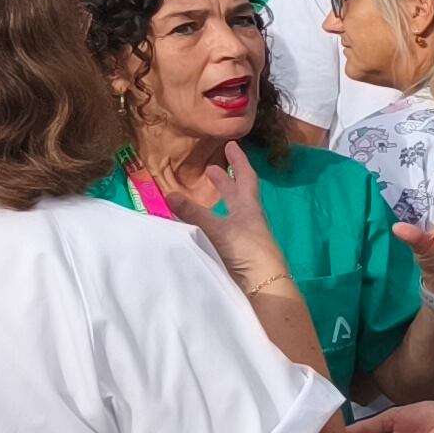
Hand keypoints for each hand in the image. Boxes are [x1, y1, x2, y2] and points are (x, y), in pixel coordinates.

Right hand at [160, 142, 285, 277]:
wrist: (264, 288)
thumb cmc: (246, 253)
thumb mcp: (218, 230)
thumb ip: (194, 214)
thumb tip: (169, 194)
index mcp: (249, 209)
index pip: (245, 178)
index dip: (239, 161)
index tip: (232, 145)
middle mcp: (249, 220)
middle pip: (238, 195)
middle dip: (225, 181)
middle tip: (212, 169)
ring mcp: (245, 237)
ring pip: (230, 213)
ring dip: (217, 203)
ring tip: (202, 197)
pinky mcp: (239, 254)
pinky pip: (224, 231)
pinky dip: (213, 223)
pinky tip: (202, 228)